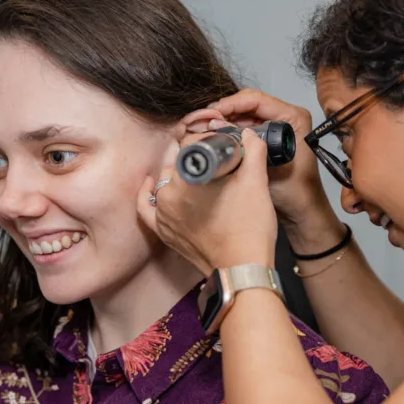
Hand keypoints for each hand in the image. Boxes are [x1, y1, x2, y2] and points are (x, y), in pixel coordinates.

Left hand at [137, 129, 277, 273]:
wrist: (242, 269)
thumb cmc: (249, 228)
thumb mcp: (256, 181)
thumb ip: (253, 149)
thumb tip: (247, 134)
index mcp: (187, 176)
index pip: (192, 144)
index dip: (210, 141)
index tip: (224, 148)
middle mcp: (168, 193)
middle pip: (179, 162)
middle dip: (197, 160)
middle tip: (219, 168)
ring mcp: (163, 214)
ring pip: (166, 181)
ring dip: (180, 176)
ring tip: (202, 180)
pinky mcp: (164, 231)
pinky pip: (147, 206)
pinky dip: (149, 194)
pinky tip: (152, 185)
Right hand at [204, 89, 331, 226]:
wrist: (303, 211)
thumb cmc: (294, 192)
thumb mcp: (266, 167)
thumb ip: (243, 146)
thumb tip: (215, 126)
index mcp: (294, 117)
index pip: (256, 100)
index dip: (231, 104)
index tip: (212, 114)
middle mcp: (288, 116)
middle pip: (249, 104)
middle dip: (225, 111)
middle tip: (203, 121)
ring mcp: (279, 125)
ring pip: (245, 114)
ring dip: (226, 120)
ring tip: (205, 127)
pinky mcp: (271, 135)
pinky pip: (247, 125)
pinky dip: (232, 129)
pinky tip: (217, 135)